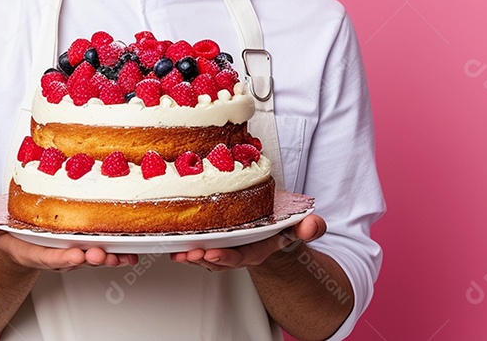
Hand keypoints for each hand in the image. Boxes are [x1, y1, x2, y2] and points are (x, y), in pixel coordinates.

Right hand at [0, 214, 138, 271]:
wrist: (17, 240)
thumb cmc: (7, 231)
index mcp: (30, 250)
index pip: (44, 257)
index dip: (60, 258)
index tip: (73, 255)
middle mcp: (52, 253)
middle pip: (72, 258)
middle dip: (88, 258)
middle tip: (102, 254)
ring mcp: (68, 251)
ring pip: (89, 257)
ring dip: (107, 258)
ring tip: (121, 256)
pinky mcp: (81, 246)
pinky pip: (100, 251)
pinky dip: (117, 254)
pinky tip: (130, 253)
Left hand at [169, 213, 326, 271]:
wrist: (272, 230)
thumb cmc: (281, 226)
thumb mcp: (298, 225)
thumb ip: (309, 227)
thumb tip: (313, 225)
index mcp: (257, 249)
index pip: (240, 257)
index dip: (225, 257)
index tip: (211, 253)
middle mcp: (238, 252)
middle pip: (217, 260)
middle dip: (202, 259)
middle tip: (189, 254)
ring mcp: (225, 248)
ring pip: (205, 256)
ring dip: (190, 256)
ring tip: (177, 252)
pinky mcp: (214, 241)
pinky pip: (198, 247)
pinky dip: (185, 248)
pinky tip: (173, 245)